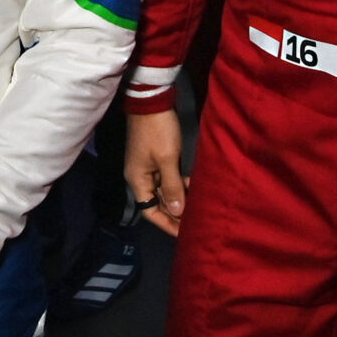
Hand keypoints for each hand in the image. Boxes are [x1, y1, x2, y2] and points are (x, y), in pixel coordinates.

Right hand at [124, 109, 186, 236]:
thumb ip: (172, 187)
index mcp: (138, 180)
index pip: (150, 212)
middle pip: (157, 203)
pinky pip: (167, 178)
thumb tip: (176, 212)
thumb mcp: (167, 160)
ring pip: (164, 191)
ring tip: (199, 205)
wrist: (152, 102)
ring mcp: (148, 167)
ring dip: (180, 198)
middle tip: (196, 222)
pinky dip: (179, 184)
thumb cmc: (158, 132)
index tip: (185, 234)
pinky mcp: (156, 158)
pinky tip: (194, 186)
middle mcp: (140, 177)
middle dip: (175, 213)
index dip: (167, 224)